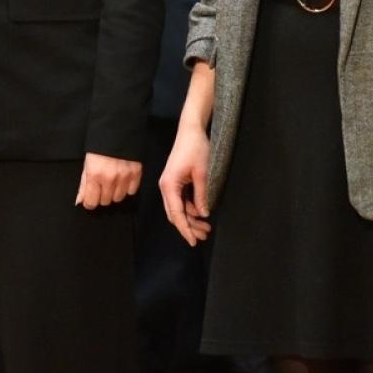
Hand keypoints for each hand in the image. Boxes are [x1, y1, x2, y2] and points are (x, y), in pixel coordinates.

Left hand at [75, 152, 141, 209]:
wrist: (118, 129)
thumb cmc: (99, 146)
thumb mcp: (87, 163)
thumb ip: (83, 183)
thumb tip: (80, 201)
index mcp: (94, 175)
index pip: (91, 202)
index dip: (90, 202)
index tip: (90, 198)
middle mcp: (110, 178)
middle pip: (105, 201)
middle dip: (102, 196)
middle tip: (102, 185)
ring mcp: (124, 176)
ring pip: (119, 198)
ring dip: (115, 193)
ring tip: (113, 182)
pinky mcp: (136, 172)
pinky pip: (132, 191)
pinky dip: (127, 188)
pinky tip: (123, 180)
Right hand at [158, 124, 212, 246]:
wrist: (190, 130)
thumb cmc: (196, 148)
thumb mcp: (202, 174)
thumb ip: (201, 195)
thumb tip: (203, 214)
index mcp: (169, 186)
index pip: (176, 214)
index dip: (184, 229)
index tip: (193, 241)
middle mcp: (166, 187)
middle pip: (175, 214)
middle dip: (189, 226)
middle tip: (204, 235)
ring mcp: (170, 184)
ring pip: (179, 208)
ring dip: (191, 218)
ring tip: (206, 227)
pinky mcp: (175, 181)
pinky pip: (181, 200)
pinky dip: (190, 208)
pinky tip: (201, 213)